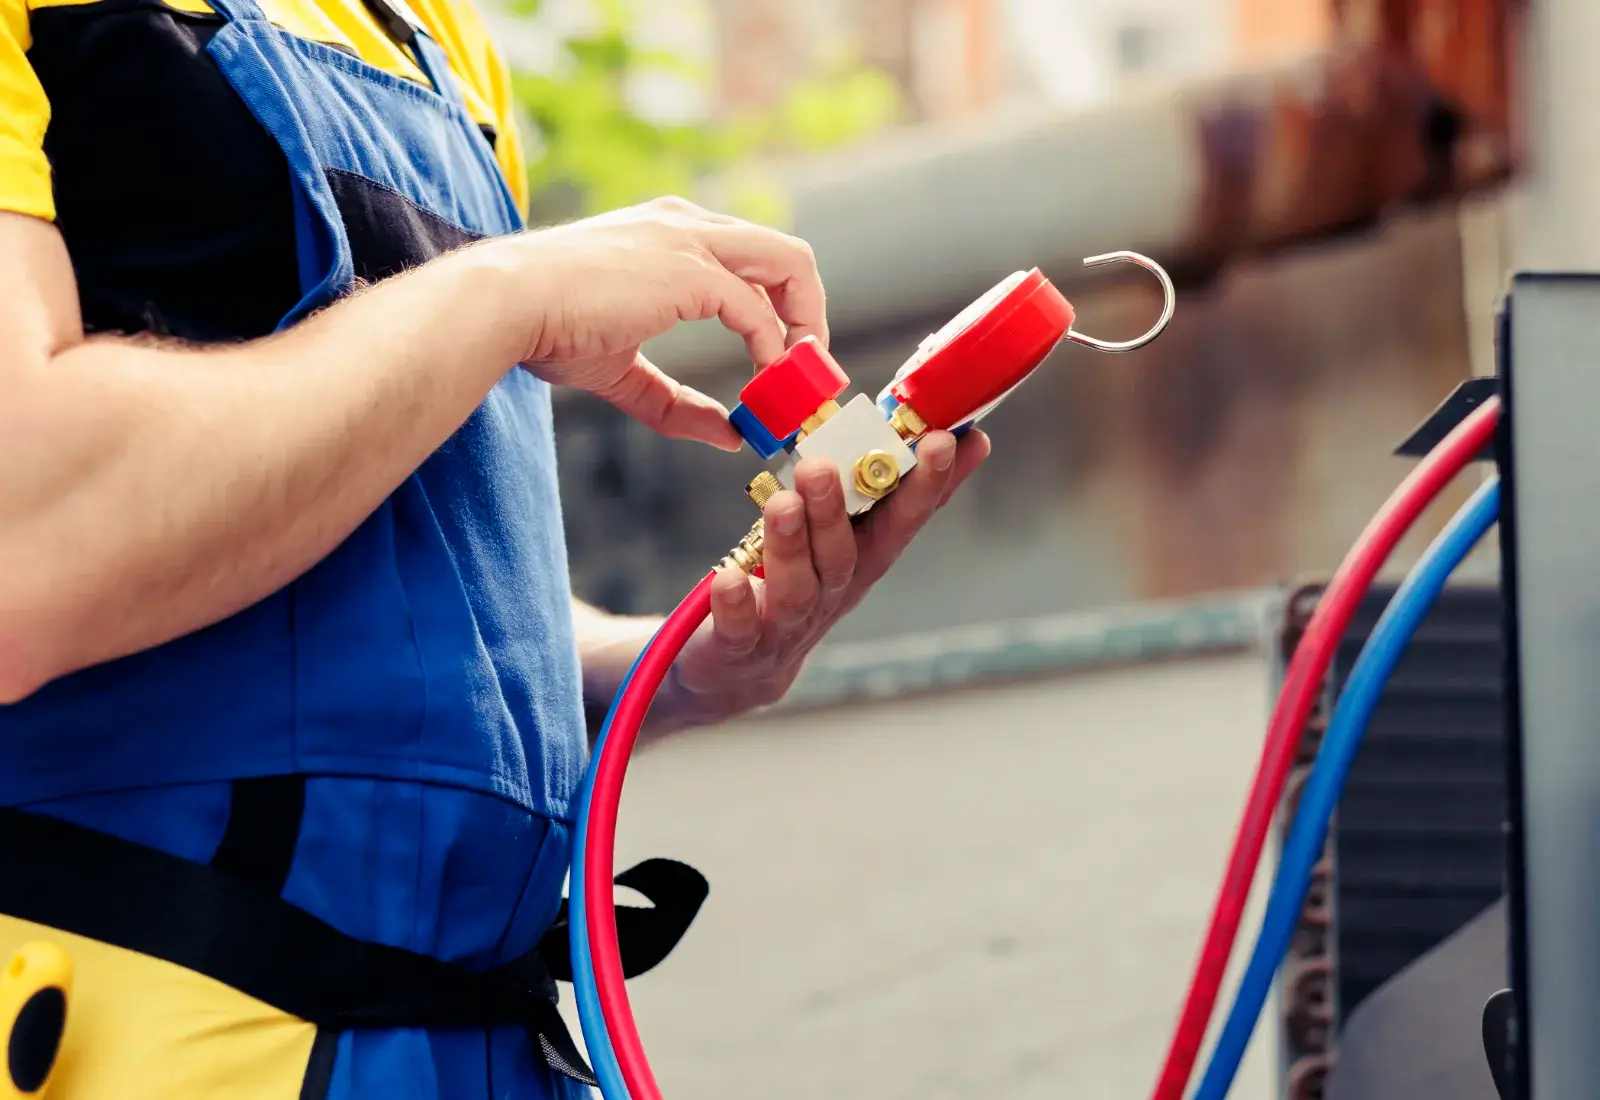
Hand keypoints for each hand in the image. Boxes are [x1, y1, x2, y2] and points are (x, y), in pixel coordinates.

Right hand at [512, 196, 826, 450]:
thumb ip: (678, 405)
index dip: (779, 313)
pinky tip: (761, 380)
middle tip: (807, 371)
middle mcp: (688, 225)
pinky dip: (770, 347)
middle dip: (809, 315)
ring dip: (805, 325)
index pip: (753, 261)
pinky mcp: (688, 271)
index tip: (784, 364)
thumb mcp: (624, 373)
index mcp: (672, 234)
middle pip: (787, 255)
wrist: (506, 304)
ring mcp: (691, 241)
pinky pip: (756, 308)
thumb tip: (731, 436)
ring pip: (791, 264)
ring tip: (797, 378)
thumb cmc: (548, 330)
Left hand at [664, 429, 991, 724]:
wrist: (742, 669)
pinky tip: (728, 578)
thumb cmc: (794, 583)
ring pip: (796, 589)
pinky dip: (736, 604)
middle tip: (823, 466)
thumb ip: (871, 488)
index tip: (945, 439)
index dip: (928, 485)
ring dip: (792, 545)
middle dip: (837, 512)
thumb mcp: (839, 537)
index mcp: (859, 560)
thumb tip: (934, 425)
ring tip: (781, 504)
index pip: (902, 520)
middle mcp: (831, 594)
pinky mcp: (740, 647)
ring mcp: (787, 625)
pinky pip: (739, 628)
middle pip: (844, 556)